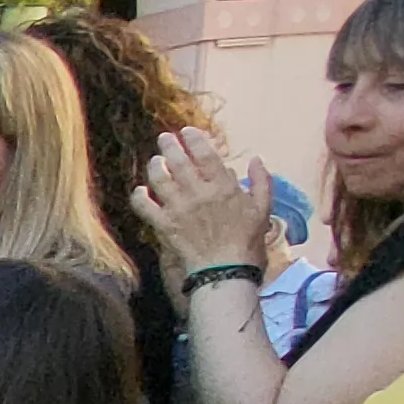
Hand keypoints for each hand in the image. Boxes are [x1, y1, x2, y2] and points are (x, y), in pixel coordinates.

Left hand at [132, 127, 272, 280]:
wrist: (226, 271)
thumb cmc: (248, 241)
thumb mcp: (264, 208)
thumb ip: (262, 181)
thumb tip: (256, 159)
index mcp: (223, 186)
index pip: (204, 153)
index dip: (193, 138)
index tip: (186, 131)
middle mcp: (198, 193)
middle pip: (178, 161)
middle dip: (169, 145)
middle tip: (164, 138)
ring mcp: (178, 209)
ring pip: (159, 179)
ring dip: (155, 166)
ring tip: (155, 161)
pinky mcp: (163, 225)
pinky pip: (144, 206)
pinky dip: (139, 196)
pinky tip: (140, 190)